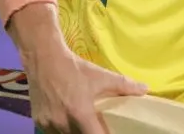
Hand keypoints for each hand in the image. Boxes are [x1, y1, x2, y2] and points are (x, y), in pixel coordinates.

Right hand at [26, 45, 148, 133]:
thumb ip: (124, 85)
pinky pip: (53, 133)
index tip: (107, 131)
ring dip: (75, 132)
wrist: (44, 57)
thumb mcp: (101, 75)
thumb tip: (146, 89)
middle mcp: (63, 122)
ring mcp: (48, 123)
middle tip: (94, 125)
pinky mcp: (38, 121)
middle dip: (90, 133)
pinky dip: (61, 130)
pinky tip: (66, 119)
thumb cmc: (75, 67)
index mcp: (80, 114)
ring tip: (81, 121)